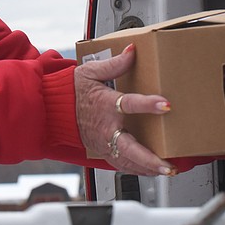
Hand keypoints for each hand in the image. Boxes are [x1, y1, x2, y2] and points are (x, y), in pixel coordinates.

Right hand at [73, 44, 175, 175]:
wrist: (55, 110)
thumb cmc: (73, 91)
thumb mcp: (91, 72)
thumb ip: (115, 64)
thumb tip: (133, 52)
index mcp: (105, 104)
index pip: (129, 103)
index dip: (148, 104)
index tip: (165, 105)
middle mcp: (106, 127)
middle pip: (130, 147)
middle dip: (150, 158)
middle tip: (169, 164)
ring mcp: (105, 142)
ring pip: (128, 161)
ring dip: (149, 168)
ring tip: (169, 171)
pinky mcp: (103, 151)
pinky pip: (122, 165)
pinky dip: (139, 171)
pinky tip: (153, 172)